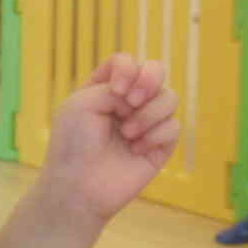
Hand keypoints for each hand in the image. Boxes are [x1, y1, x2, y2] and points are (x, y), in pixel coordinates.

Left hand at [38, 54, 180, 223]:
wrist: (80, 185)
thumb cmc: (73, 144)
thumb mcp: (83, 102)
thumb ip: (116, 84)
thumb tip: (144, 96)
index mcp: (105, 88)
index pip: (127, 62)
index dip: (128, 70)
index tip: (115, 91)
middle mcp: (128, 102)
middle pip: (156, 71)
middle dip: (149, 81)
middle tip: (131, 102)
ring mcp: (146, 122)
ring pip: (170, 98)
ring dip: (149, 114)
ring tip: (127, 134)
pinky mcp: (160, 145)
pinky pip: (174, 127)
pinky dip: (155, 136)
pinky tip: (136, 150)